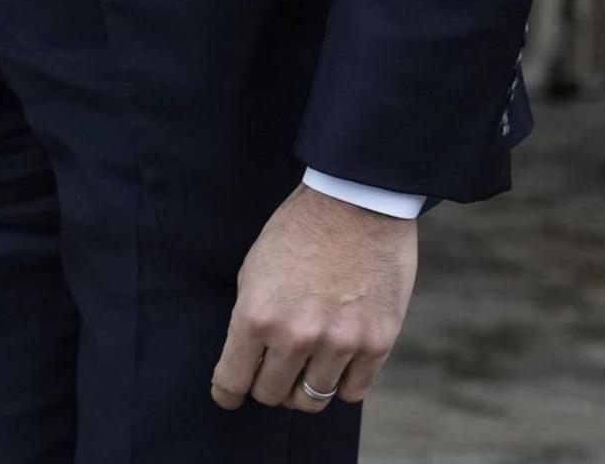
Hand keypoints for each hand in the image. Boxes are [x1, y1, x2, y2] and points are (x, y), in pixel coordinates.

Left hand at [212, 184, 414, 413]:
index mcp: (256, 316)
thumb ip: (251, 320)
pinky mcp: (377, 343)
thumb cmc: (297, 233)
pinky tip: (336, 364)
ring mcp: (339, 342)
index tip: (228, 396)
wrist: (355, 205)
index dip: (228, 392)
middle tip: (272, 372)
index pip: (233, 380)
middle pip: (272, 395)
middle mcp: (295, 336)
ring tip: (304, 368)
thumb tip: (247, 360)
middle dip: (267, 386)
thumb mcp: (253, 271)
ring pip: (312, 399)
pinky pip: (352, 391)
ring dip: (303, 388)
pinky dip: (341, 383)